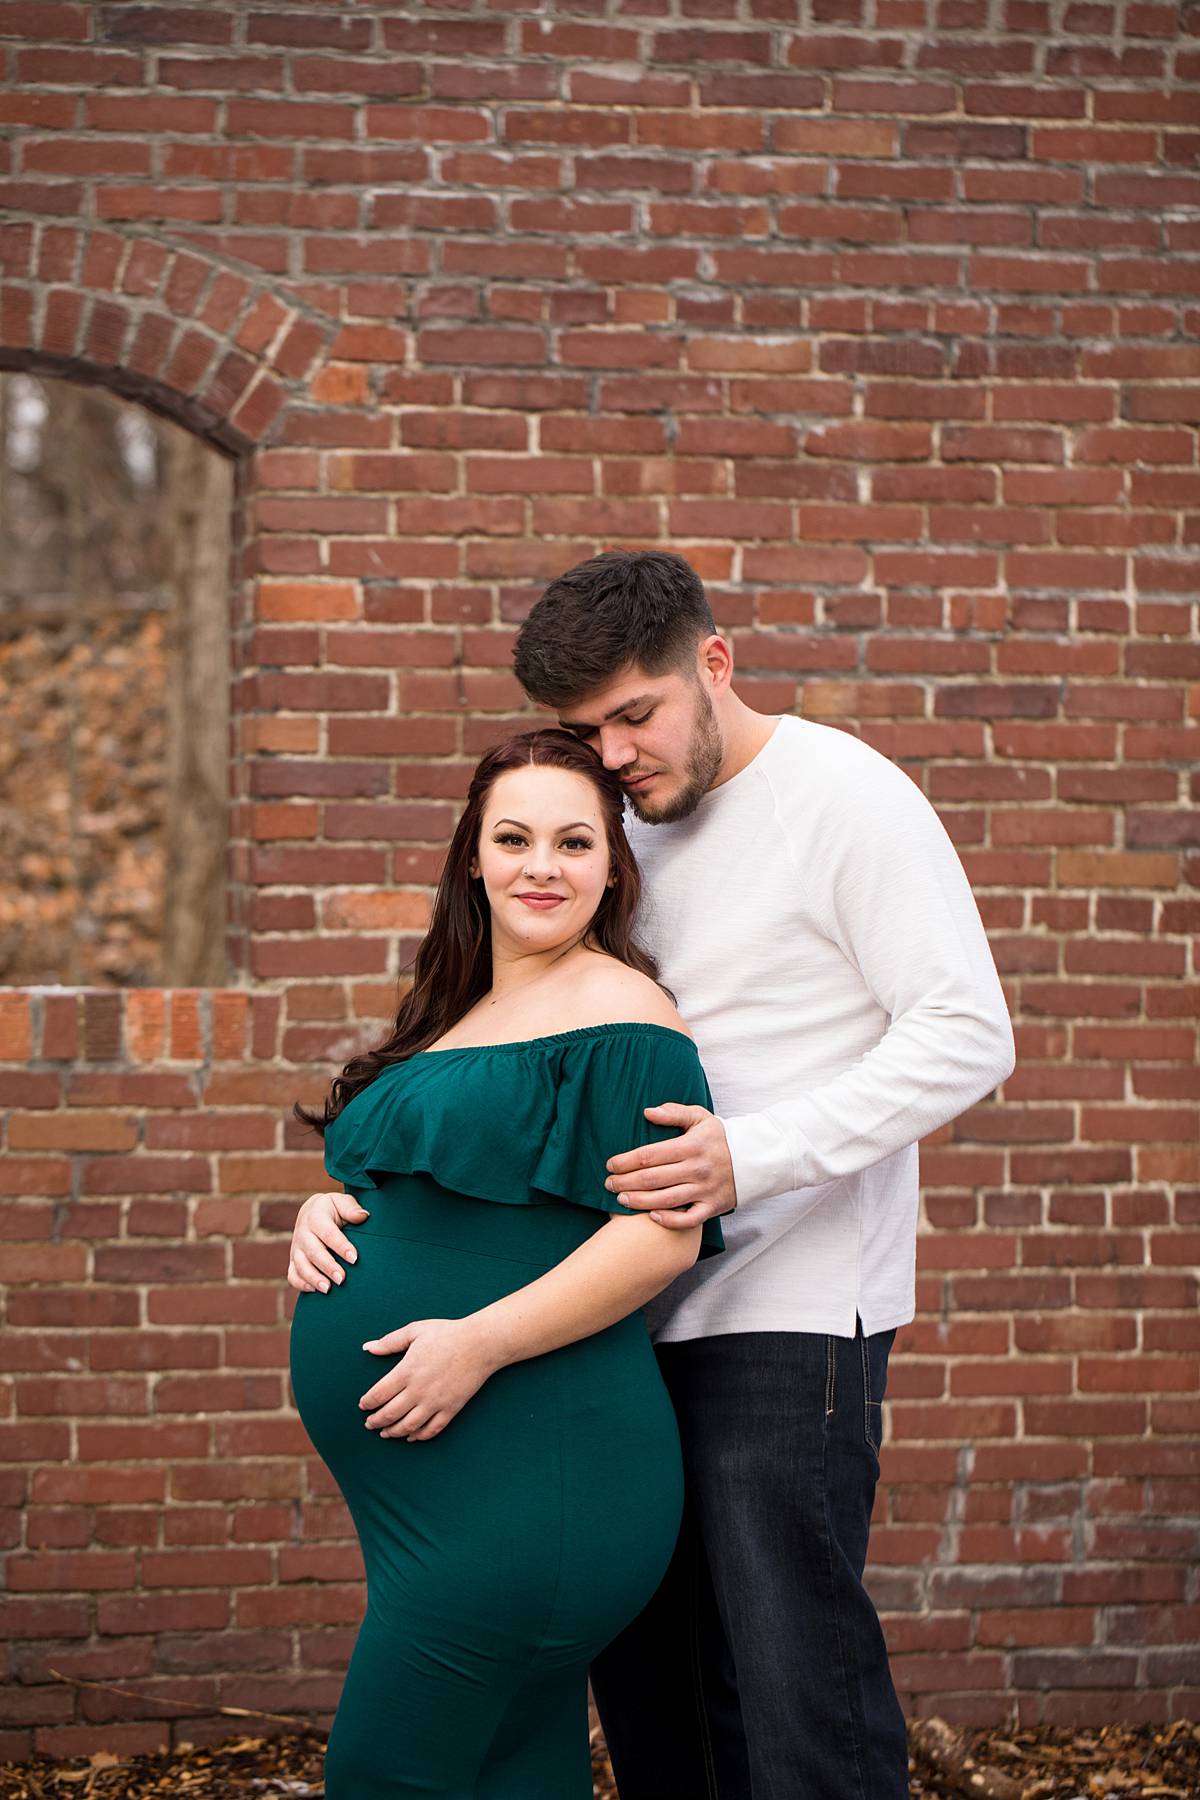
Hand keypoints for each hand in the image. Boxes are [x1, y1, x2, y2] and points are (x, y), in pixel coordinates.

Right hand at [287, 1189, 369, 1292]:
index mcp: (316, 1217)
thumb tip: (363, 1216)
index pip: (328, 1233)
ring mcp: (297, 1248)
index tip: (354, 1258)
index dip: (341, 1246)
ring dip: (314, 1278)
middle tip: (342, 1279)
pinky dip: (301, 1284)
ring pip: (301, 1265)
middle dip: (328, 1267)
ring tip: (328, 1290)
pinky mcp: (293, 1260)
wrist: (312, 1212)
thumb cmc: (333, 1209)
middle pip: (314, 1252)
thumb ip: (352, 1208)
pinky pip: (293, 1275)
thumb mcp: (342, 1202)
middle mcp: (303, 1233)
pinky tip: (315, 1291)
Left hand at [360, 1317, 498, 1441]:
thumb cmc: (446, 1334)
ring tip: (385, 1433)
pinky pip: (432, 1429)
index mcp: (407, 1371)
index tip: (362, 1405)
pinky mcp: (451, 1409)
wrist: (480, 1343)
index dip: (367, 1403)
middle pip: (389, 1414)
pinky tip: (411, 1436)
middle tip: (369, 1424)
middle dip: (376, 1422)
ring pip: (408, 1426)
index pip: (378, 1395)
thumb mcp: (415, 1331)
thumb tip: (367, 1347)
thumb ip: (389, 1341)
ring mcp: (435, 1402)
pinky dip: (419, 1436)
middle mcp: (418, 1391)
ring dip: (393, 1432)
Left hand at [604, 1104, 736, 1228]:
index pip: (649, 1155)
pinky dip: (669, 1220)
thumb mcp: (700, 1117)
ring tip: (621, 1200)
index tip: (610, 1165)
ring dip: (638, 1201)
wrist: (754, 1159)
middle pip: (651, 1179)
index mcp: (690, 1146)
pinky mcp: (712, 1207)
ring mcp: (704, 1190)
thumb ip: (674, 1113)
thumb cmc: (720, 1138)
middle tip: (608, 1184)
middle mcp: (696, 1169)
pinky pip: (688, 1219)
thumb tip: (647, 1112)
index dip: (625, 1161)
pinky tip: (652, 1216)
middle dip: (625, 1182)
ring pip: (665, 1200)